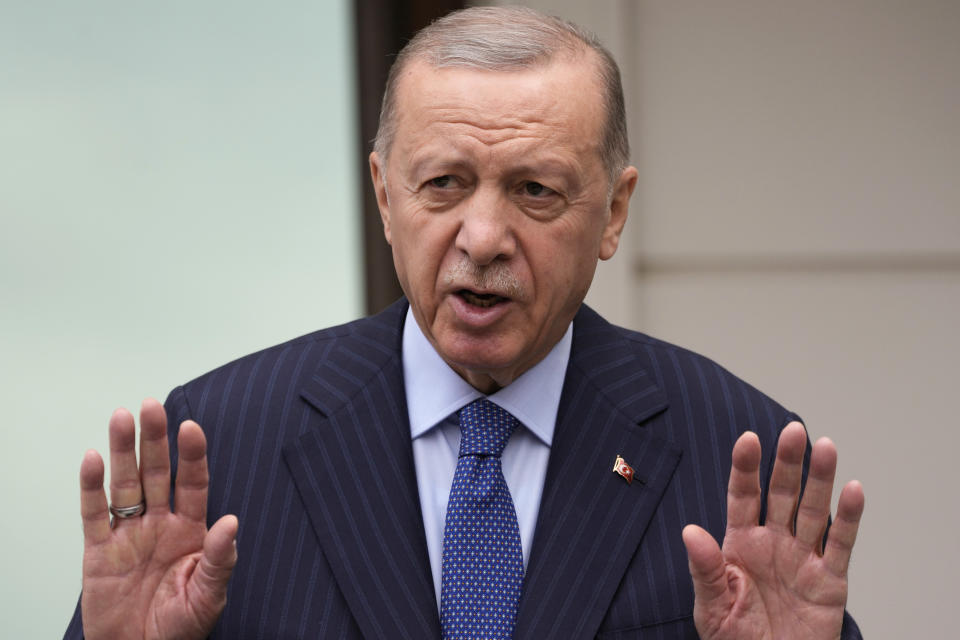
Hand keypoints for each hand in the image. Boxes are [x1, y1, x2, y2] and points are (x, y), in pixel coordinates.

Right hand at [79, 398, 237, 639]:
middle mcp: (158, 524)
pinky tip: (93, 459)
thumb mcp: (208, 596)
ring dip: (122, 451)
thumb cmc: (179, 629)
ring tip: (122, 417)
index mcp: (190, 530)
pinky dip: (91, 486)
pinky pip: (93, 514)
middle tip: (151, 406)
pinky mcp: (99, 552)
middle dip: (154, 439)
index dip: (191, 455)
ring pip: (124, 484)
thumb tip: (231, 522)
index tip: (190, 428)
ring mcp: (128, 535)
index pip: (192, 483)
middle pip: (155, 473)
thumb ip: (219, 559)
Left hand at [682, 422, 863, 639]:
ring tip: (825, 446)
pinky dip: (848, 518)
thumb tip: (690, 531)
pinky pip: (841, 544)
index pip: (743, 496)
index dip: (746, 467)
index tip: (748, 439)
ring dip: (820, 479)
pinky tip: (853, 490)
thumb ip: (705, 568)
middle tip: (793, 430)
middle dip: (787, 462)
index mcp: (740, 543)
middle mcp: (773, 543)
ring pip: (812, 510)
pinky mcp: (830, 581)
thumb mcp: (711, 606)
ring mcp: (803, 558)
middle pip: (781, 494)